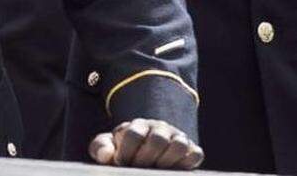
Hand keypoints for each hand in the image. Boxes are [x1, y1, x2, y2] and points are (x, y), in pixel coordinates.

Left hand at [89, 119, 203, 169]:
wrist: (145, 149)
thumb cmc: (123, 149)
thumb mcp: (108, 146)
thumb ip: (100, 148)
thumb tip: (108, 156)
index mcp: (138, 125)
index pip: (134, 134)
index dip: (126, 153)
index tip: (121, 164)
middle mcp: (160, 128)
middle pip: (157, 140)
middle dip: (145, 159)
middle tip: (138, 169)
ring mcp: (177, 137)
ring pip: (179, 144)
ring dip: (166, 161)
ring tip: (156, 170)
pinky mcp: (192, 149)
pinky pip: (196, 154)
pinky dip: (186, 163)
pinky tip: (172, 170)